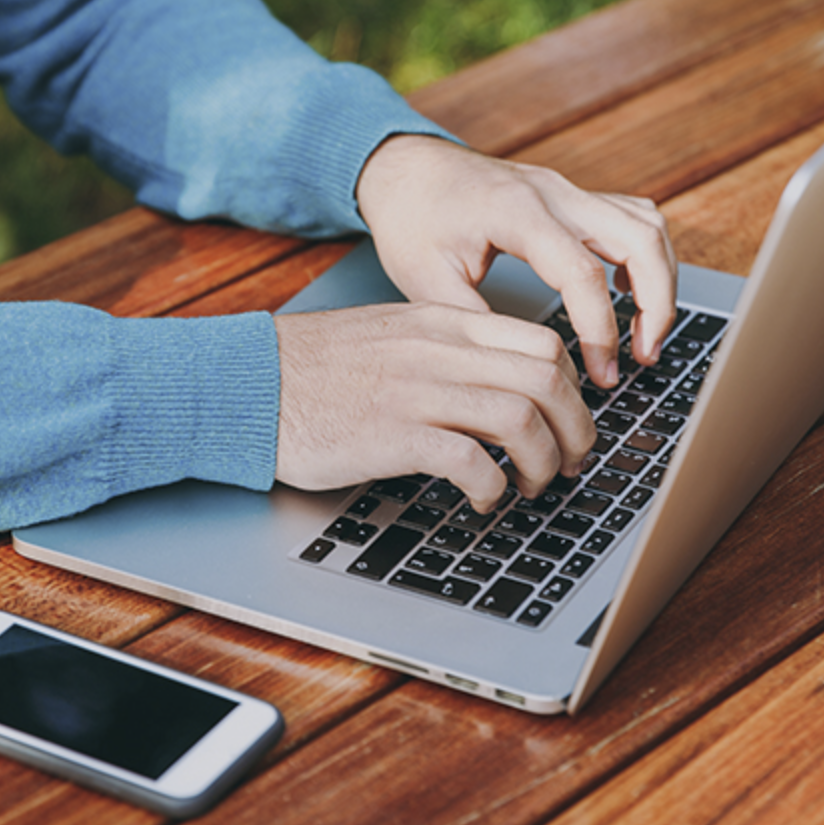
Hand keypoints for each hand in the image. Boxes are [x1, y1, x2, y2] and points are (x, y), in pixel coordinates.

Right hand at [273, 303, 593, 510]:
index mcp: (442, 323)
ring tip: (533, 487)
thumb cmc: (314, 368)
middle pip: (547, 379)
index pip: (542, 342)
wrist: (247, 383)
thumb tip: (503, 381)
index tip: (570, 419)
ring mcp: (417, 391)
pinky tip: (484, 501)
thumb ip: (447, 349)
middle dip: (576, 429)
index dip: (573, 389)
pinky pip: (472, 462)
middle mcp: (439, 351)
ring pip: (522, 418)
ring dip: (543, 463)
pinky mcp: (394, 435)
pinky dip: (493, 489)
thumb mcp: (392, 335)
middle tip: (571, 461)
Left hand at [355, 135, 676, 387]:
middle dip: (658, 304)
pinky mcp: (570, 196)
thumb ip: (474, 323)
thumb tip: (520, 371)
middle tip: (644, 356)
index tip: (602, 375)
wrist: (403, 167)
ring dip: (660, 279)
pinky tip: (626, 293)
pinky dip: (644, 256)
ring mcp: (567, 190)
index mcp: (517, 211)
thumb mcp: (426, 279)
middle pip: (641, 238)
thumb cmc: (410, 216)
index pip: (584, 273)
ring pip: (647, 224)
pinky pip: (631, 216)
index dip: (602, 331)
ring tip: (644, 334)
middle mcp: (554, 193)